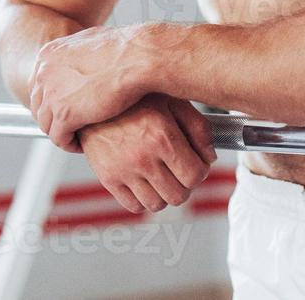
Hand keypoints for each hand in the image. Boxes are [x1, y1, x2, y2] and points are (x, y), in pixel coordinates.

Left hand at [29, 25, 149, 150]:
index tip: (68, 108)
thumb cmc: (126, 49)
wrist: (138, 57)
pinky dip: (69, 144)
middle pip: (39, 105)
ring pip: (46, 124)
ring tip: (77, 138)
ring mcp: (52, 94)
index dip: (53, 100)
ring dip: (61, 133)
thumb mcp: (93, 42)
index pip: (40, 85)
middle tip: (70, 127)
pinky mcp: (64, 114)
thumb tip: (83, 59)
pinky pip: (58, 138)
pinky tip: (82, 144)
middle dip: (54, 118)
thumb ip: (79, 53)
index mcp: (49, 54)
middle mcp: (44, 72)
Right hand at [78, 94, 216, 212]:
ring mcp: (123, 171)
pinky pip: (134, 206)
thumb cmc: (134, 98)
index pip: (195, 176)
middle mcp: (143, 157)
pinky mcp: (108, 178)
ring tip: (163, 176)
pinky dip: (144, 199)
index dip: (201, 171)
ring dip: (165, 193)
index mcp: (162, 136)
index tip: (196, 164)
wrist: (94, 98)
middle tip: (180, 170)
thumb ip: (198, 128)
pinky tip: (145, 181)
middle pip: (179, 195)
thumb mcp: (173, 101)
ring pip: (157, 204)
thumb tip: (210, 156)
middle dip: (185, 184)